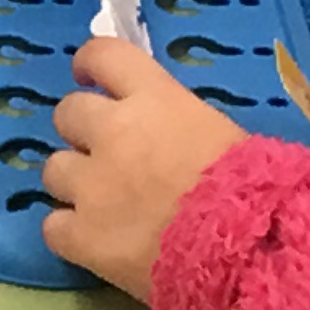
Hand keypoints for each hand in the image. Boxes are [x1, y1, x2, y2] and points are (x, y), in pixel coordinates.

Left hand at [38, 35, 246, 303]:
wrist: (248, 254)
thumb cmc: (257, 191)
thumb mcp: (226, 135)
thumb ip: (184, 124)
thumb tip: (176, 134)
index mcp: (155, 99)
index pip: (104, 55)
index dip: (91, 65)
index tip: (90, 77)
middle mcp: (113, 133)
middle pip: (68, 113)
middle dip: (84, 131)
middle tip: (107, 153)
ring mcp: (91, 186)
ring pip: (54, 169)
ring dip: (75, 182)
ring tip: (102, 204)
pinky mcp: (82, 237)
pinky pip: (52, 227)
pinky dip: (70, 232)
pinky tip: (94, 242)